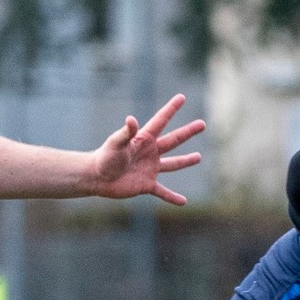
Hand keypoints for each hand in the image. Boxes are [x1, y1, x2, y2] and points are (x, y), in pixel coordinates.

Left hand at [84, 94, 205, 203]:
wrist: (97, 177)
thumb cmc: (105, 157)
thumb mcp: (115, 143)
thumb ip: (125, 132)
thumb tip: (131, 119)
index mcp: (144, 139)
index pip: (161, 121)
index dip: (171, 109)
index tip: (182, 97)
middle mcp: (150, 152)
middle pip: (173, 140)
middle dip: (188, 132)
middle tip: (202, 124)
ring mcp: (150, 168)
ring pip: (173, 164)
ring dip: (186, 161)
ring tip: (199, 157)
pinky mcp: (147, 185)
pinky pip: (163, 192)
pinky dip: (172, 197)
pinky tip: (183, 202)